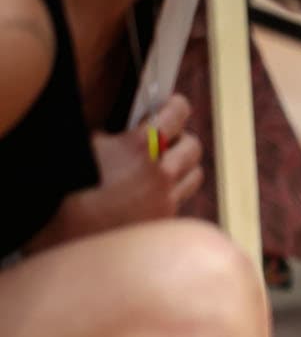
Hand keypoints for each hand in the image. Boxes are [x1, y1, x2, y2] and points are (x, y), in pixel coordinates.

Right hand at [36, 94, 202, 245]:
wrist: (69, 232)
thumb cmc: (71, 186)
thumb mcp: (90, 146)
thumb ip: (116, 134)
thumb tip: (128, 128)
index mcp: (141, 146)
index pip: (177, 113)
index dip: (176, 105)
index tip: (174, 104)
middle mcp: (161, 171)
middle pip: (193, 145)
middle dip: (181, 139)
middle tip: (169, 139)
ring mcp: (166, 198)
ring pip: (195, 174)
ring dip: (183, 167)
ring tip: (167, 166)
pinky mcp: (165, 219)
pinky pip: (181, 199)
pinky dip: (172, 193)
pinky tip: (154, 193)